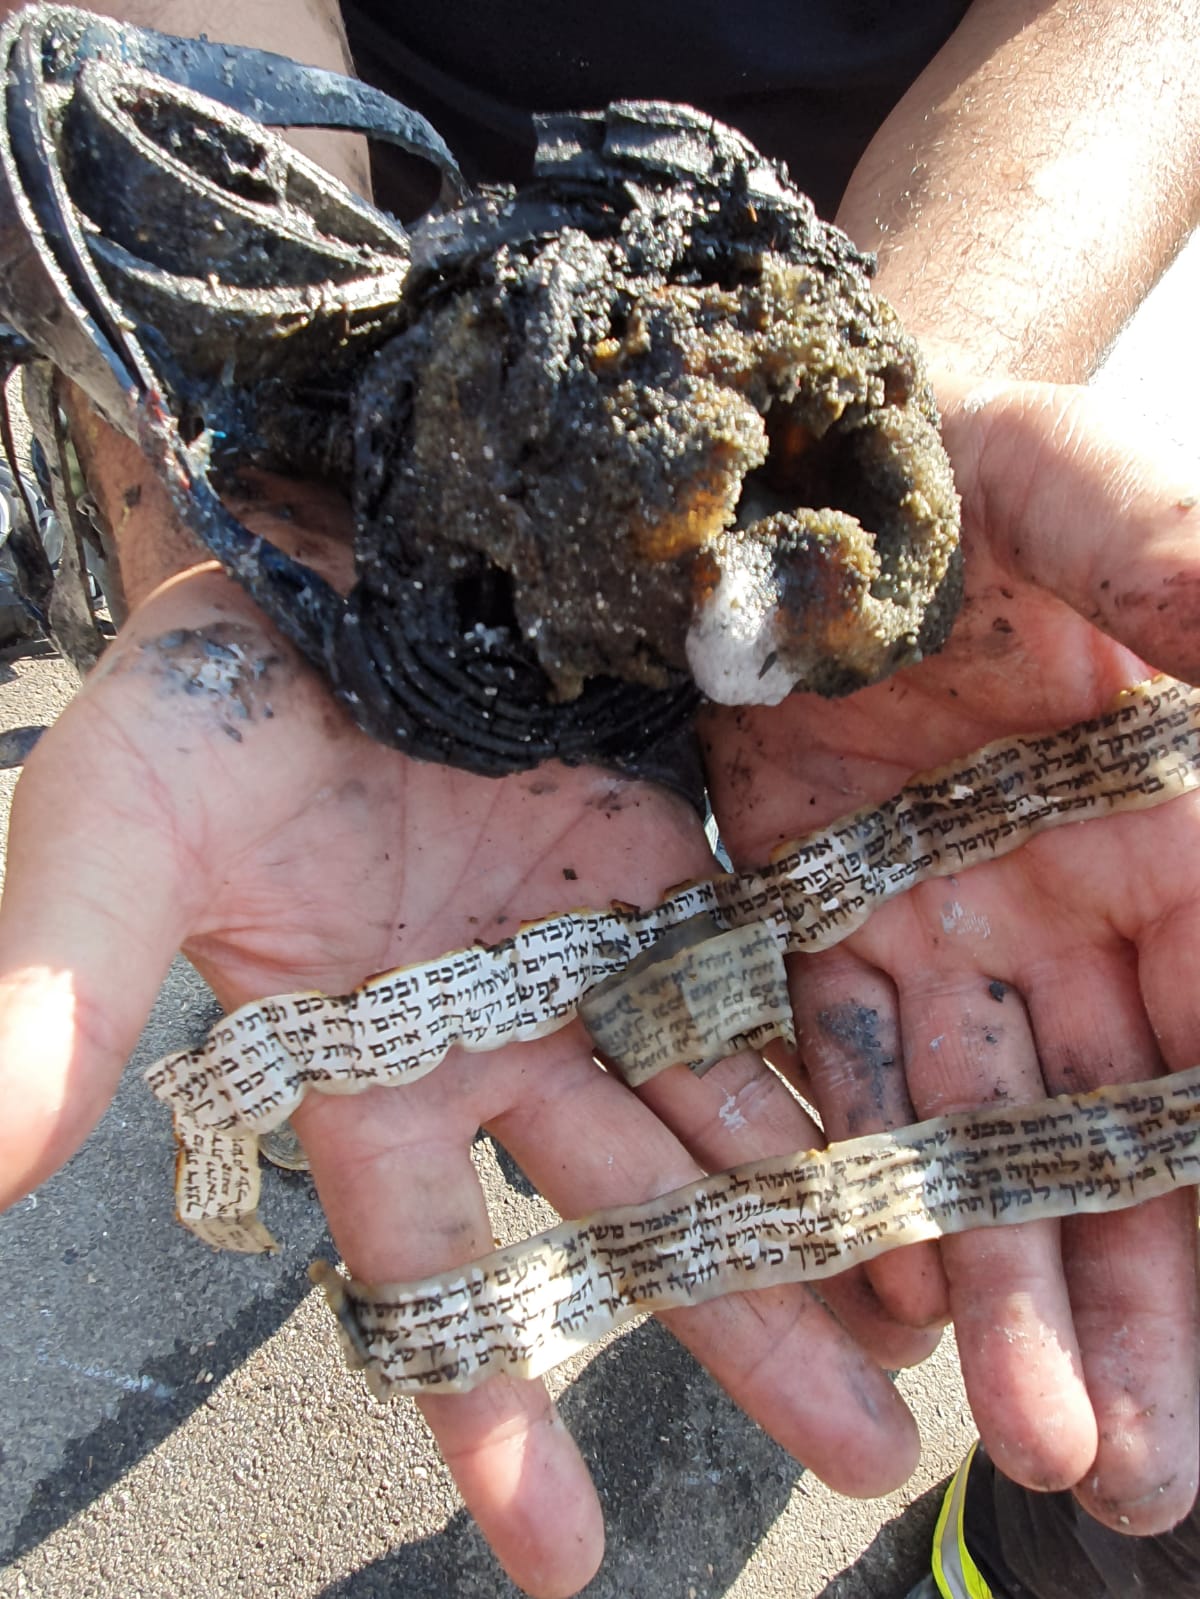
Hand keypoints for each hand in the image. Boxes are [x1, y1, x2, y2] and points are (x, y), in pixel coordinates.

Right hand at [0, 551, 941, 1595]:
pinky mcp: (669, 860)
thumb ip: (57, 990)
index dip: (486, 1411)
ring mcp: (593, 949)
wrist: (321, 544)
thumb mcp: (120, 833)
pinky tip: (924, 1133)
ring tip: (930, 1325)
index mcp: (367, 1062)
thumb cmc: (205, 697)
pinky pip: (766, 974)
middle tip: (862, 1458)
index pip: (427, 1270)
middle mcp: (498, 1030)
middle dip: (733, 1327)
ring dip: (817, 1213)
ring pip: (721, 1107)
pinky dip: (834, 1053)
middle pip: (627, 1209)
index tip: (562, 1560)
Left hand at [704, 377, 1199, 1534]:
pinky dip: (858, 1161)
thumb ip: (1183, 572)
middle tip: (1135, 1470)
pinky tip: (878, 1288)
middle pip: (1117, 1127)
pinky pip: (836, 1060)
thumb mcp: (1081, 495)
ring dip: (1000, 1275)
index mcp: (1170, 823)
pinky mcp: (809, 911)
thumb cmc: (960, 459)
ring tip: (1019, 1435)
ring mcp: (937, 916)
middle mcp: (1068, 898)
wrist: (789, 464)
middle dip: (1130, 1294)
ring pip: (982, 1126)